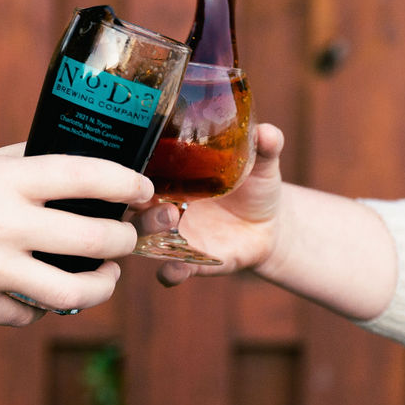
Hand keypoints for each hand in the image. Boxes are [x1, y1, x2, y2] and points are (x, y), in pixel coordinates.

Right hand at [0, 145, 153, 324]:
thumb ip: (26, 161)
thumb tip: (75, 159)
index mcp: (8, 181)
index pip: (85, 176)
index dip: (126, 182)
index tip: (144, 189)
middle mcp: (5, 224)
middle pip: (93, 241)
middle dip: (123, 242)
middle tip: (125, 239)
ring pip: (72, 293)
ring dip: (102, 286)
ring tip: (105, 277)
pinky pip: (29, 314)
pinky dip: (42, 306)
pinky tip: (41, 292)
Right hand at [134, 123, 286, 286]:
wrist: (271, 225)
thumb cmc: (256, 187)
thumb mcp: (261, 164)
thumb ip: (265, 146)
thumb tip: (267, 131)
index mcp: (175, 177)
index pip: (142, 169)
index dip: (134, 164)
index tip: (135, 155)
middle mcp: (166, 205)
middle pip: (133, 201)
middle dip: (134, 197)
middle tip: (153, 188)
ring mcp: (177, 235)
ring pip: (144, 236)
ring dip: (150, 229)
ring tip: (170, 219)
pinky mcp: (192, 261)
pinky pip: (172, 271)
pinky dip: (170, 273)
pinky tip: (173, 270)